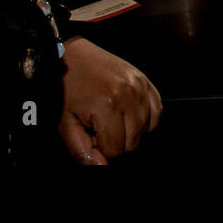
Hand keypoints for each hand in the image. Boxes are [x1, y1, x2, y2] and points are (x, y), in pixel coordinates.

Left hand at [57, 38, 161, 163]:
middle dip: (116, 143)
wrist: (70, 56)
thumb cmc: (66, 89)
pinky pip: (157, 111)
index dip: (102, 150)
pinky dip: (147, 120)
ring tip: (112, 121)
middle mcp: (128, 94)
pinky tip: (130, 117)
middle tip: (100, 129)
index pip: (115, 151)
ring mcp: (139, 85)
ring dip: (131, 132)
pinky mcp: (144, 80)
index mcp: (107, 105)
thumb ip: (82, 151)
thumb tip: (102, 167)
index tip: (91, 137)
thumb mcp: (66, 124)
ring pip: (147, 130)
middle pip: (133, 143)